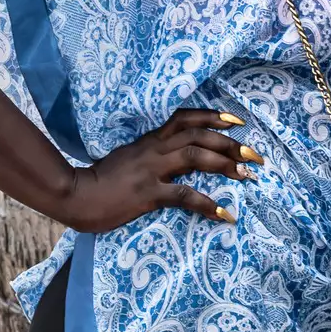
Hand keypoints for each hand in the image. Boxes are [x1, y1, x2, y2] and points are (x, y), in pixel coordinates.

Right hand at [57, 109, 264, 233]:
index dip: (213, 117)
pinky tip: (225, 214)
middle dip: (230, 143)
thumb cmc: (100, 181)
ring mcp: (151, 171)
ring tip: (246, 175)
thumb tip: (173, 159)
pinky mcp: (148, 194)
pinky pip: (184, 195)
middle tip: (255, 155)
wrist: (75, 195)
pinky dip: (208, 204)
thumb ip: (150, 156)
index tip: (237, 122)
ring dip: (225, 164)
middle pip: (198, 136)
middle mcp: (153, 150)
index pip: (185, 118)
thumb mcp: (127, 159)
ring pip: (195, 157)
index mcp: (149, 141)